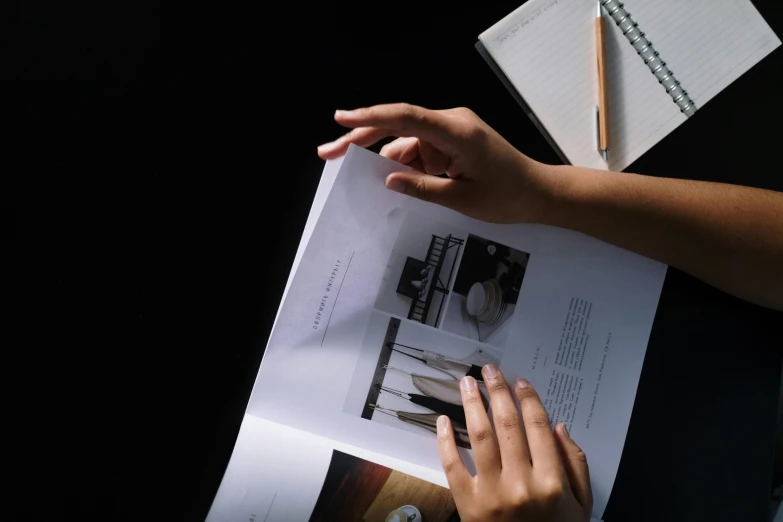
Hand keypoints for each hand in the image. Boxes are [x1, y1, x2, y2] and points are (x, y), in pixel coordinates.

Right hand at [317, 103, 562, 223]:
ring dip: (384, 159)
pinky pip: (419, 150)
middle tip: (328, 152)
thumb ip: (423, 188)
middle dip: (361, 138)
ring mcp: (450, 131)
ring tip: (358, 176)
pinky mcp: (451, 142)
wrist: (539, 192)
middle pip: (397, 125)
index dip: (370, 117)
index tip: (340, 120)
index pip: (405, 117)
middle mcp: (450, 123)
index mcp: (456, 132)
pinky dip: (404, 164)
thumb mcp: (462, 199)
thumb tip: (388, 180)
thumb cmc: (508, 196)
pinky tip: (392, 182)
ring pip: (405, 141)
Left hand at [437, 365, 591, 521]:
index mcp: (551, 481)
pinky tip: (443, 420)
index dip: (528, 399)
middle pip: (507, 425)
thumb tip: (557, 426)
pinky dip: (445, 440)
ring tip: (466, 384)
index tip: (520, 381)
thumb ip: (575, 464)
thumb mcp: (581, 504)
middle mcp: (521, 484)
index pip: (537, 427)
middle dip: (497, 392)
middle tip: (489, 371)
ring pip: (480, 437)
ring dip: (472, 405)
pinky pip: (452, 465)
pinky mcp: (468, 504)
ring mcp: (492, 493)